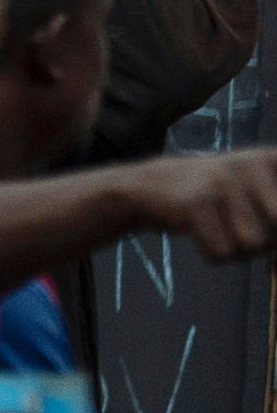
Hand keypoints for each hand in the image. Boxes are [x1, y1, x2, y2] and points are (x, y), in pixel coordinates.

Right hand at [125, 149, 276, 263]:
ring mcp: (223, 180)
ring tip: (218, 229)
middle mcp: (253, 163)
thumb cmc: (216, 199)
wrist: (148, 185)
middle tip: (237, 228)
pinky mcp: (197, 202)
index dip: (275, 235)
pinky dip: (212, 253)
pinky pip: (222, 252)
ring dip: (236, 250)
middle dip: (261, 243)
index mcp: (273, 160)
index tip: (262, 233)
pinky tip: (199, 232)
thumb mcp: (257, 198)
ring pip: (252, 244)